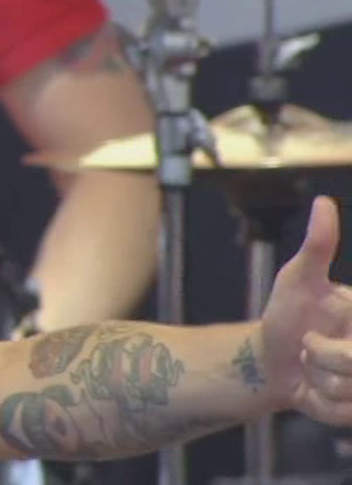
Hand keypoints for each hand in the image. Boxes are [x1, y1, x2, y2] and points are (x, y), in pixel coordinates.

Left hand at [260, 195, 351, 423]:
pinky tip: (314, 389)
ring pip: (347, 389)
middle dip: (320, 356)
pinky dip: (317, 402)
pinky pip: (340, 412)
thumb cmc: (287, 314)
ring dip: (317, 379)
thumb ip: (318, 246)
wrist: (270, 361)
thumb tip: (323, 203)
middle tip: (308, 345)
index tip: (315, 336)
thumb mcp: (298, 278)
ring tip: (312, 365)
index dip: (340, 346)